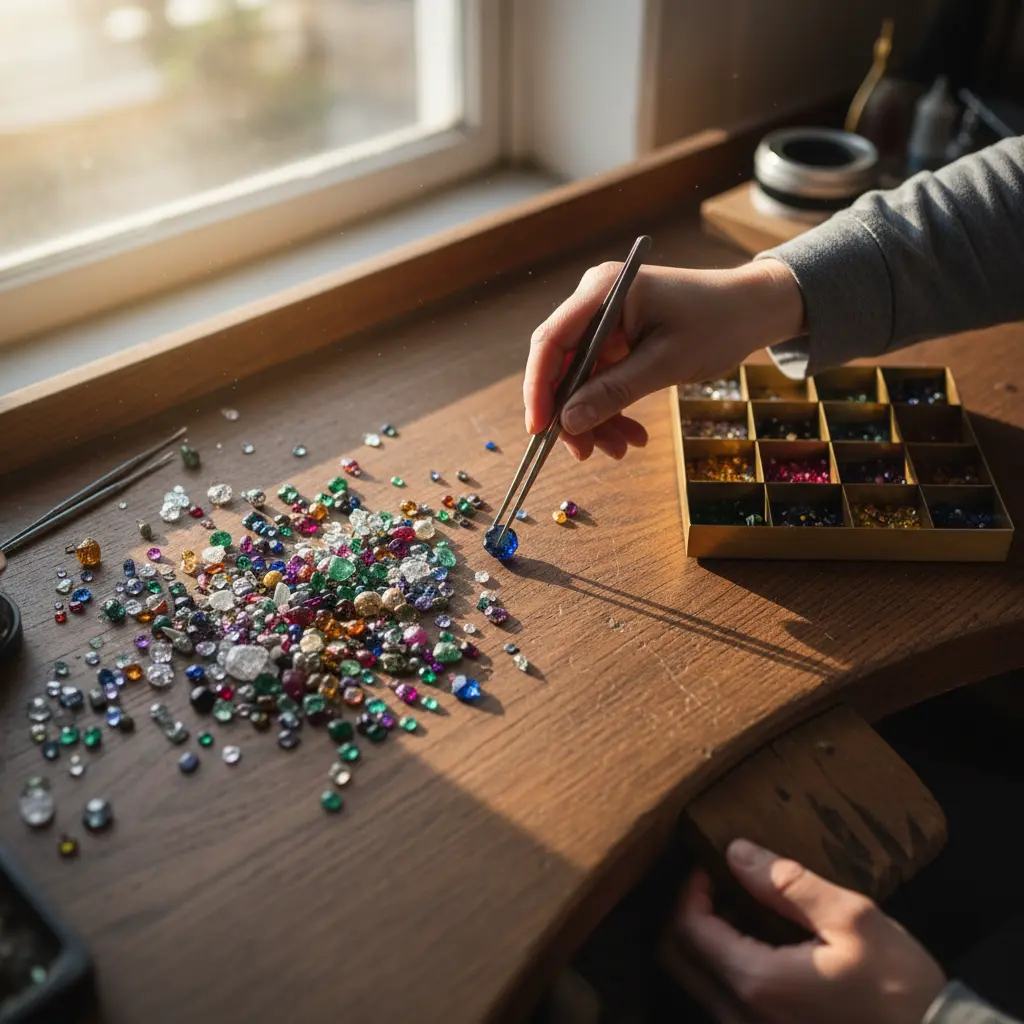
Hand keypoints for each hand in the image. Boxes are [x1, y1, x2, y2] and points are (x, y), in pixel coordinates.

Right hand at [523, 258, 803, 459]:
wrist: (752, 310)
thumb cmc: (716, 323)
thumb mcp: (666, 363)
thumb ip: (614, 391)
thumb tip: (568, 423)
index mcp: (602, 291)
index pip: (551, 341)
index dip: (539, 387)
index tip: (540, 429)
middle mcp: (594, 302)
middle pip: (561, 365)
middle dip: (572, 412)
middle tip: (586, 452)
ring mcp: (604, 323)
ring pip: (580, 380)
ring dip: (595, 418)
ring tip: (620, 449)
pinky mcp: (616, 341)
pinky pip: (601, 381)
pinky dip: (612, 410)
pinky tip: (630, 436)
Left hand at [677, 839, 945, 1023]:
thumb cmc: (900, 988)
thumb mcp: (851, 918)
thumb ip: (787, 883)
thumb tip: (735, 852)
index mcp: (757, 983)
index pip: (688, 929)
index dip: (691, 889)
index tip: (711, 863)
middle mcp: (741, 1018)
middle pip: (682, 958)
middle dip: (693, 913)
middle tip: (721, 883)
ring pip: (700, 983)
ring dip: (709, 941)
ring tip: (743, 908)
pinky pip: (727, 1003)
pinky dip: (729, 968)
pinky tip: (762, 945)